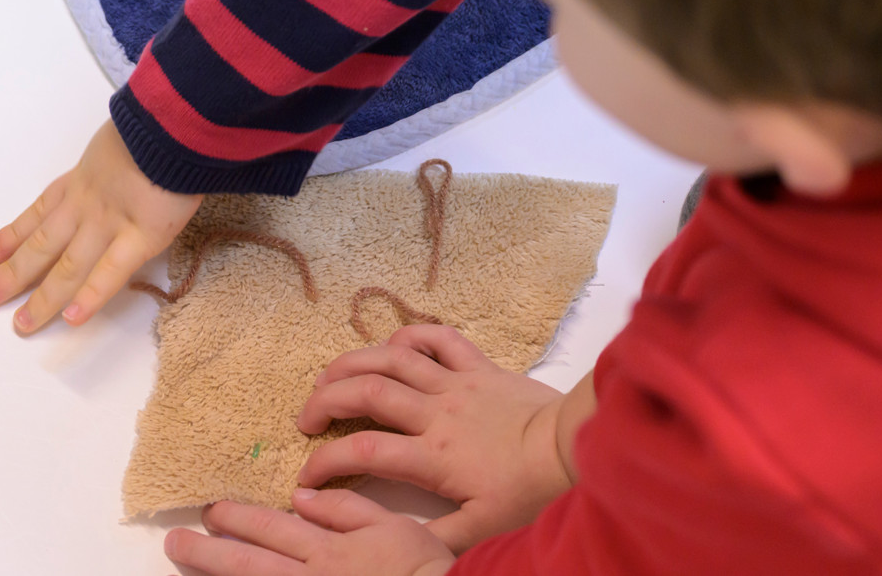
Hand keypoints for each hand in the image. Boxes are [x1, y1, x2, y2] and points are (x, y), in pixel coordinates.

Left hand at [0, 119, 200, 332]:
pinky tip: (70, 320)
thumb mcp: (118, 140)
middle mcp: (84, 206)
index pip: (37, 213)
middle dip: (11, 274)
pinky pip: (110, 273)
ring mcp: (109, 223)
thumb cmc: (153, 127)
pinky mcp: (141, 237)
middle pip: (41, 245)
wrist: (172, 122)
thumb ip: (109, 163)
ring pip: (67, 266)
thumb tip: (114, 173)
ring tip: (20, 325)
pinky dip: (89, 298)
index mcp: (80, 181)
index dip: (11, 236)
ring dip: (42, 297)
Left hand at [167, 492, 455, 575]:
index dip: (238, 519)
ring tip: (185, 563)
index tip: (211, 511)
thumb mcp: (393, 527)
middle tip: (175, 543)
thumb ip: (346, 510)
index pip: (272, 529)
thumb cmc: (427, 570)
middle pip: (251, 563)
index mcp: (331, 549)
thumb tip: (303, 497)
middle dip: (209, 552)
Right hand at [296, 325, 573, 550]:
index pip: (364, 453)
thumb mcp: (484, 529)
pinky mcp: (477, 365)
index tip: (306, 478)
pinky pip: (436, 337)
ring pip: (390, 358)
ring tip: (327, 377)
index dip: (325, 463)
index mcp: (434, 456)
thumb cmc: (530, 492)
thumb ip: (437, 538)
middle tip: (305, 419)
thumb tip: (393, 545)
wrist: (576, 450)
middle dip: (324, 401)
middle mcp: (436, 412)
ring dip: (351, 363)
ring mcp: (455, 382)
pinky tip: (390, 348)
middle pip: (365, 393)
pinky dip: (408, 336)